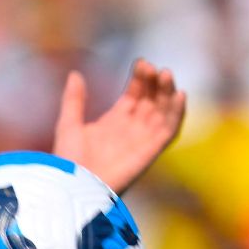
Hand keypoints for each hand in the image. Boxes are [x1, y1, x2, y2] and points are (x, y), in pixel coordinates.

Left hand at [50, 59, 185, 194]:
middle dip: (155, 83)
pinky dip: (177, 114)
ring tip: (166, 74)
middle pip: (151, 101)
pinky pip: (170, 131)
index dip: (140, 79)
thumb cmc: (68, 160)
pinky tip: (180, 95)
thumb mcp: (69, 123)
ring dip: (168, 93)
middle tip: (153, 67)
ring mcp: (142, 140)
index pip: (135, 95)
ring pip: (163, 112)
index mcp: (114, 122)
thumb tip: (75, 73)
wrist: (74, 186)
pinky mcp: (151, 151)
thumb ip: (74, 99)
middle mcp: (131, 130)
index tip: (141, 63)